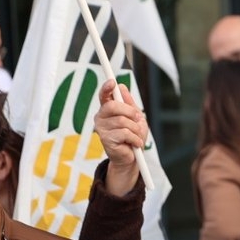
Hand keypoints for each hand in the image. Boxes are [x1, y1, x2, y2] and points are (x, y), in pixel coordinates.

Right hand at [95, 79, 146, 196]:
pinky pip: (126, 133)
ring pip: (123, 121)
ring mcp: (102, 129)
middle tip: (138, 118)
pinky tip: (135, 144)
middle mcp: (101, 117)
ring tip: (136, 136)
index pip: (104, 95)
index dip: (107, 88)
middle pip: (113, 106)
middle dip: (130, 111)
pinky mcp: (106, 140)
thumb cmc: (133, 135)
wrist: (132, 157)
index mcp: (108, 109)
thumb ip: (129, 103)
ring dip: (135, 129)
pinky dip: (135, 138)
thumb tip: (121, 86)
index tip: (112, 82)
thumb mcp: (135, 117)